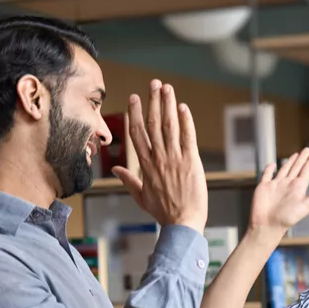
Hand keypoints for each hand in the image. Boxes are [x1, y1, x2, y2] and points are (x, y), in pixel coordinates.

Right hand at [112, 79, 207, 233]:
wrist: (182, 224)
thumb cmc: (164, 212)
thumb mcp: (141, 197)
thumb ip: (129, 180)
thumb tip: (117, 169)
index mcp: (145, 166)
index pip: (137, 133)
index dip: (135, 113)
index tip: (135, 97)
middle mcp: (158, 158)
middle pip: (152, 124)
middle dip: (153, 101)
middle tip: (154, 83)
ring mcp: (174, 159)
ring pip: (169, 126)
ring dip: (168, 105)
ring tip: (167, 88)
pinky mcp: (191, 162)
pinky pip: (188, 137)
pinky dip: (186, 121)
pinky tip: (183, 107)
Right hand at [248, 148, 308, 240]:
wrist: (268, 226)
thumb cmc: (287, 218)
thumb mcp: (307, 205)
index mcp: (298, 188)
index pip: (307, 171)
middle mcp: (288, 185)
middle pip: (297, 168)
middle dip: (302, 159)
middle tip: (308, 149)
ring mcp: (276, 185)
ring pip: (284, 169)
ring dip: (290, 162)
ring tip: (296, 154)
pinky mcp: (264, 187)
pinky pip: (266, 175)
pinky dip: (269, 169)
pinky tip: (272, 165)